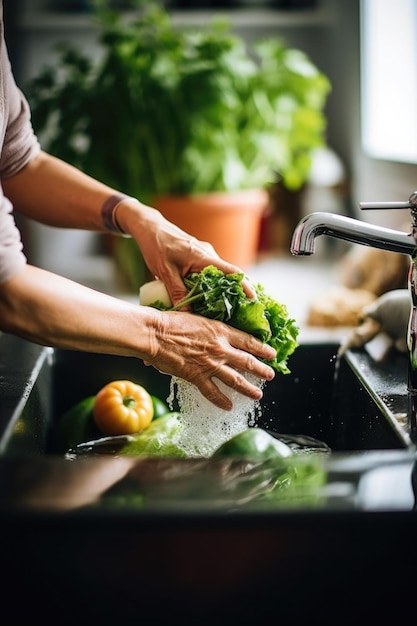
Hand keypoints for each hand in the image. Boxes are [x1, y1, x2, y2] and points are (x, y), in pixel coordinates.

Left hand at [117, 200, 256, 305]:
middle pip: (228, 275)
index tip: (254, 299)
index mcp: (204, 256)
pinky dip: (211, 284)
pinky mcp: (198, 256)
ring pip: (218, 274)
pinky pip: (210, 271)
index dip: (244, 285)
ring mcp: (204, 254)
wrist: (149, 227)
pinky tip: (205, 297)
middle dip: (235, 292)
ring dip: (221, 289)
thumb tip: (186, 314)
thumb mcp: (164, 271)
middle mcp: (208, 254)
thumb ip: (176, 291)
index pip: (231, 271)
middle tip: (239, 311)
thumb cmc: (156, 245)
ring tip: (222, 308)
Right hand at [145, 309, 275, 409]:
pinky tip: (228, 407)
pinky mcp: (197, 376)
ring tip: (257, 394)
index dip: (262, 349)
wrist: (155, 334)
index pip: (248, 341)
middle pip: (248, 362)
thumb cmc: (171, 322)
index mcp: (221, 331)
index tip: (271, 354)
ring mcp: (210, 364)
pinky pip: (213, 393)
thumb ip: (209, 329)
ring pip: (236, 380)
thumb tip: (213, 334)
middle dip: (261, 370)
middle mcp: (220, 348)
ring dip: (249, 388)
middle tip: (270, 375)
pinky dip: (221, 401)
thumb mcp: (198, 318)